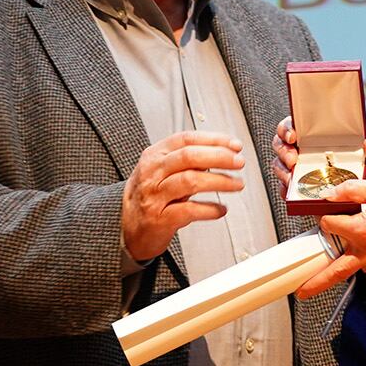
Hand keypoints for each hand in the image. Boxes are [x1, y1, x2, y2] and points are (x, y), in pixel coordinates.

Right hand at [122, 131, 245, 261]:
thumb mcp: (162, 171)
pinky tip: (221, 209)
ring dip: (219, 181)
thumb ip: (187, 160)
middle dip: (219, 157)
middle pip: (189, 157)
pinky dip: (209, 209)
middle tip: (239, 162)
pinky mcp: (159, 219)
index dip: (214, 140)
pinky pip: (189, 210)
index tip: (235, 145)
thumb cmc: (150, 196)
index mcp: (154, 155)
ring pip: (190, 181)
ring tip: (237, 184)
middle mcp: (152, 172)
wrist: (127, 226)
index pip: (186, 139)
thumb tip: (222, 152)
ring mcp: (154, 196)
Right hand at [269, 117, 365, 186]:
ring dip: (282, 171)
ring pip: (281, 166)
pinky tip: (293, 192)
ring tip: (293, 178)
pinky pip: (287, 189)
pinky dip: (286, 191)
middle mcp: (308, 150)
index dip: (288, 127)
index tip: (294, 135)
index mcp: (321, 135)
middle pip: (282, 144)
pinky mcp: (304, 189)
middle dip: (283, 151)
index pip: (295, 124)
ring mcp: (303, 170)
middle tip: (293, 160)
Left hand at [296, 177, 365, 297]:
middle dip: (316, 283)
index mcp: (364, 230)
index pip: (330, 226)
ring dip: (352, 258)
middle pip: (337, 271)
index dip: (327, 215)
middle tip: (301, 291)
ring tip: (345, 257)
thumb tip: (329, 194)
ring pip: (360, 263)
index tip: (328, 211)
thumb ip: (352, 190)